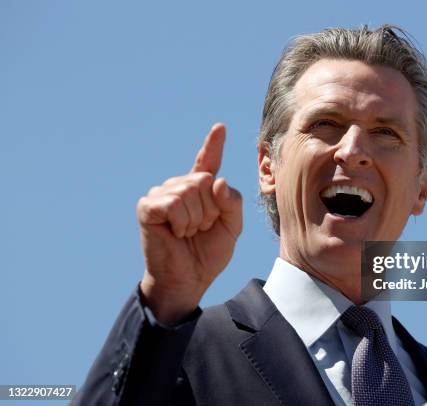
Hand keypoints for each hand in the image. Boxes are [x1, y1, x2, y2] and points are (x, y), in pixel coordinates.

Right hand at [137, 123, 242, 324]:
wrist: (188, 280)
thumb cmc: (207, 254)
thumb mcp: (232, 228)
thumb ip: (232, 203)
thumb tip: (217, 180)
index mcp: (199, 192)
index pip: (207, 163)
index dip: (213, 145)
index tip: (220, 127)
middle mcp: (179, 188)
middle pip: (204, 180)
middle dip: (210, 211)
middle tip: (199, 230)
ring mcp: (161, 195)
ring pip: (190, 191)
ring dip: (196, 219)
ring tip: (187, 233)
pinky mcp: (148, 207)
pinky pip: (174, 202)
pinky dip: (182, 221)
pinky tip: (176, 232)